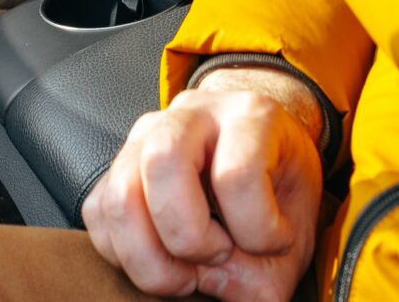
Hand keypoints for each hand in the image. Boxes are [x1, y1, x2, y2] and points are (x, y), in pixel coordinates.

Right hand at [84, 76, 323, 299]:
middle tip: (217, 257)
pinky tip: (160, 258)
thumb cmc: (280, 184)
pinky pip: (98, 212)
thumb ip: (268, 271)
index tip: (274, 244)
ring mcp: (147, 133)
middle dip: (187, 236)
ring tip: (185, 273)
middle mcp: (194, 114)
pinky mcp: (117, 162)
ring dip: (149, 256)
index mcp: (251, 116)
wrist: (261, 147)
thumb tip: (220, 289)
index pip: (237, 173)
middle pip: (162, 161)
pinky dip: (122, 252)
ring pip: (119, 194)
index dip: (257, 230)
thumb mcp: (299, 223)